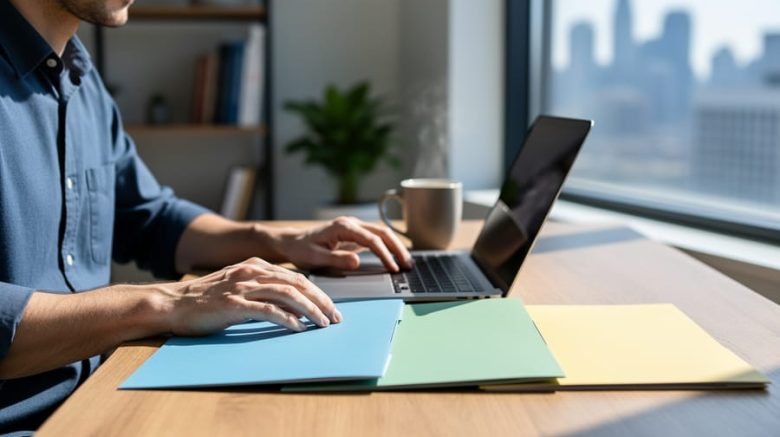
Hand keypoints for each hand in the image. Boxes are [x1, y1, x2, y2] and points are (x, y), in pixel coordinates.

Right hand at [160, 257, 341, 335]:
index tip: (331, 309)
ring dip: (309, 310)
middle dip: (320, 301)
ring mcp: (242, 288)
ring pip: (287, 295)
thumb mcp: (239, 287)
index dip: (318, 293)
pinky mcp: (233, 304)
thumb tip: (293, 305)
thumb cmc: (206, 300)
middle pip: (298, 284)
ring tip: (322, 324)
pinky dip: (286, 319)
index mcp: (255, 266)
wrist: (172, 303)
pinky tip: (298, 328)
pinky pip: (267, 310)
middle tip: (335, 318)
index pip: (296, 278)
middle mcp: (252, 273)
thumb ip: (263, 291)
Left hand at [277, 216, 412, 271]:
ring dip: (395, 246)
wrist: (292, 243)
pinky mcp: (354, 234)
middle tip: (408, 265)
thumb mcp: (316, 257)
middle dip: (397, 248)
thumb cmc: (302, 250)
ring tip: (407, 262)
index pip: (372, 239)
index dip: (385, 254)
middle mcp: (351, 223)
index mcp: (343, 227)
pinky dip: (387, 247)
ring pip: (382, 233)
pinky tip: (394, 258)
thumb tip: (358, 260)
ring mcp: (354, 227)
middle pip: (382, 232)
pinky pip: (375, 238)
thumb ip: (337, 259)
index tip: (393, 268)